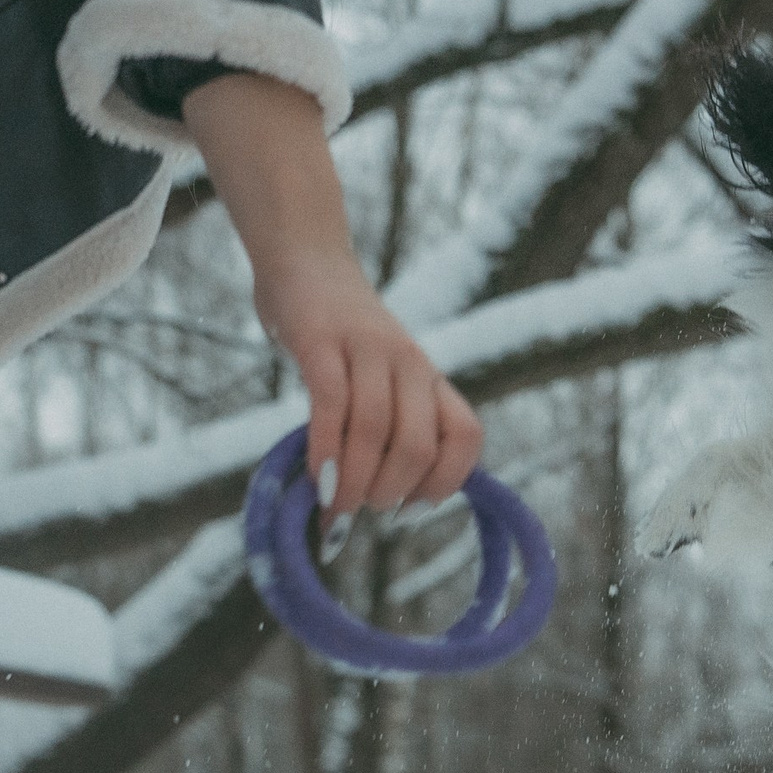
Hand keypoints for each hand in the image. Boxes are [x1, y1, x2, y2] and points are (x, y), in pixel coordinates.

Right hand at [255, 247, 480, 517]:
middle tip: (362, 509)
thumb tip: (373, 501)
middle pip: (419, 443)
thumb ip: (388, 427)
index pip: (466, 435)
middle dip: (391, 490)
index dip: (446, 482)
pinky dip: (325, 450)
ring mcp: (367, 349)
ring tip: (335, 505)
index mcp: (430, 378)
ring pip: (377, 428)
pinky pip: (330, 403)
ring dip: (355, 480)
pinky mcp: (321, 341)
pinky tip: (315, 479)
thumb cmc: (342, 339)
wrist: (306, 262)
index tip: (410, 511)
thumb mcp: (382, 378)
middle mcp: (409, 363)